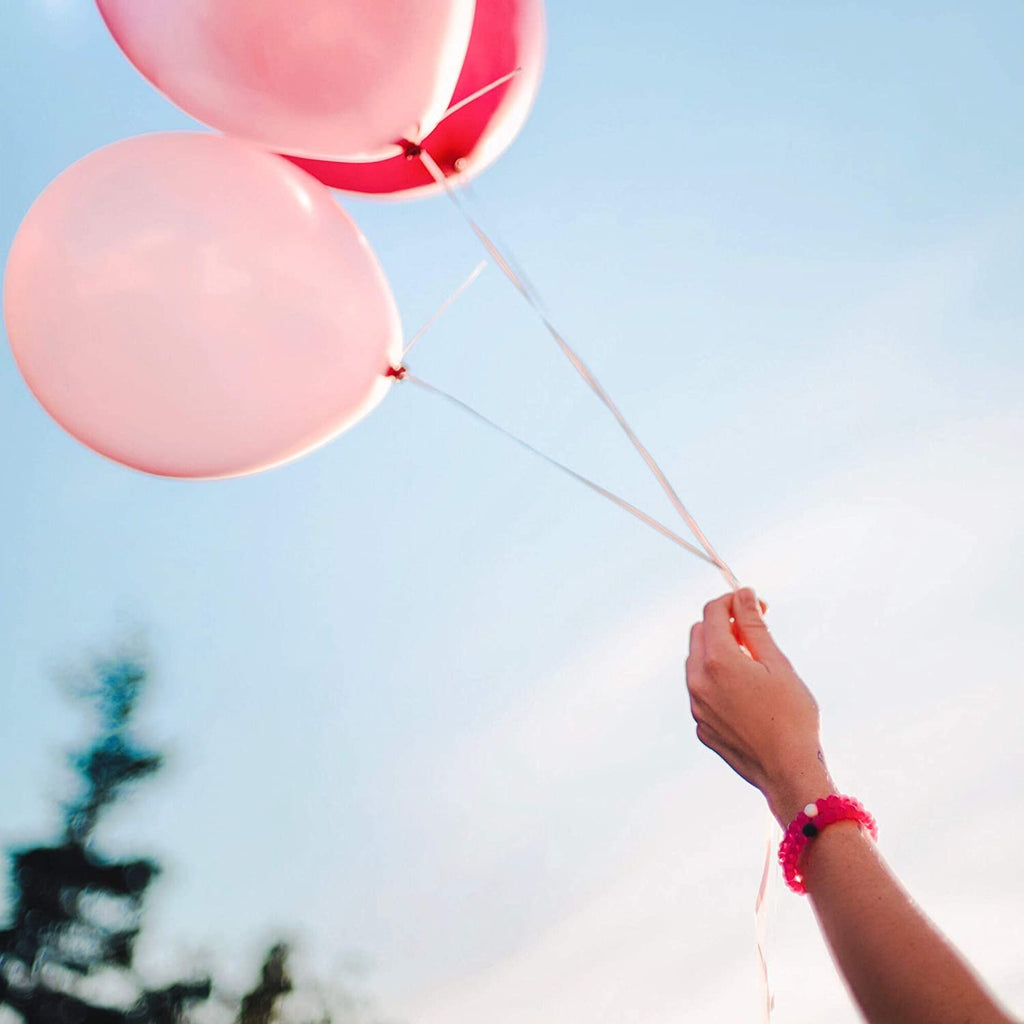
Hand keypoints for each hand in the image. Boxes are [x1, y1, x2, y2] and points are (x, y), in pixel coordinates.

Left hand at [686, 588, 834, 825]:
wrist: (788, 772)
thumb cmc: (792, 716)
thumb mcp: (777, 664)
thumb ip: (753, 626)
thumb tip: (743, 594)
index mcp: (717, 661)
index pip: (713, 612)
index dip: (733, 601)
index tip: (756, 605)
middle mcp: (698, 681)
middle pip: (699, 633)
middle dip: (723, 624)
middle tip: (755, 632)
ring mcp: (696, 706)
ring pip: (696, 663)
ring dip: (717, 652)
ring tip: (752, 663)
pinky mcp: (701, 726)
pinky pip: (702, 692)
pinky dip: (717, 682)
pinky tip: (746, 694)